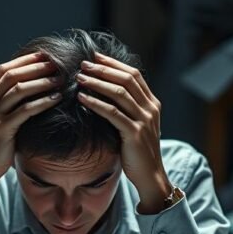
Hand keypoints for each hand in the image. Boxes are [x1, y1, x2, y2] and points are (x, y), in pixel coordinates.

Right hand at [0, 52, 60, 208]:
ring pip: (19, 90)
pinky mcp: (2, 129)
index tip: (43, 56)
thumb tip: (31, 86)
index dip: (24, 61)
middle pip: (11, 75)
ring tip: (59, 79)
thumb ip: (6, 103)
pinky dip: (42, 102)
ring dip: (41, 82)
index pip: (3, 70)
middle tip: (55, 64)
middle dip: (35, 67)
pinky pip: (25, 110)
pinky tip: (56, 99)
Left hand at [76, 53, 171, 213]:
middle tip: (83, 64)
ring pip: (119, 93)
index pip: (133, 75)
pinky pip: (113, 113)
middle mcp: (150, 108)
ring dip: (97, 82)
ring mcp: (144, 120)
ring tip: (80, 77)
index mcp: (152, 103)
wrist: (150, 176)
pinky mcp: (134, 133)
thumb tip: (103, 91)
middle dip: (103, 69)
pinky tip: (82, 98)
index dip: (113, 64)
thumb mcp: (135, 125)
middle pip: (126, 79)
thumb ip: (126, 109)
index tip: (95, 57)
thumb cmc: (137, 151)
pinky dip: (96, 103)